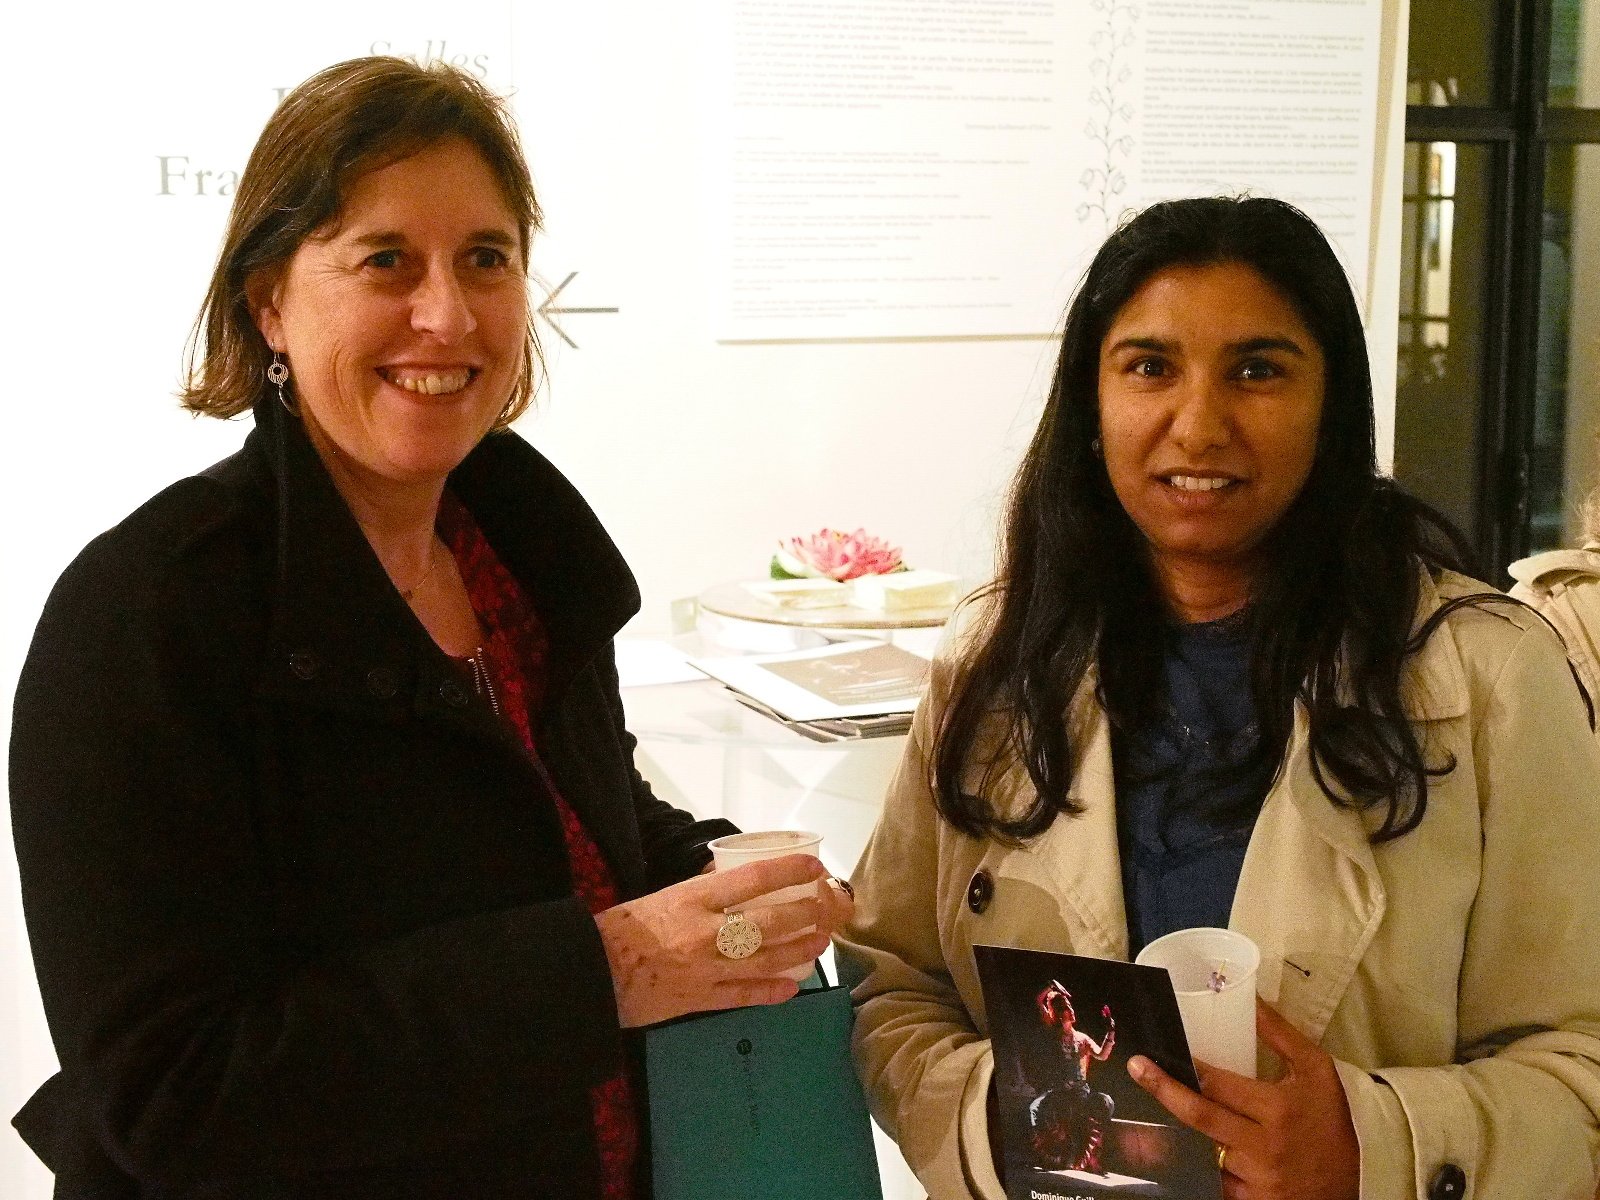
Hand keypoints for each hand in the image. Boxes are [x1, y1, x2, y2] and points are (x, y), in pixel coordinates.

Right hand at [594, 854, 835, 1027]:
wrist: (591, 973)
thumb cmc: (622, 928)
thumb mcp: (663, 895)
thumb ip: (699, 890)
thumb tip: (728, 877)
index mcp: (694, 899)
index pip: (753, 879)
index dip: (789, 872)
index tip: (814, 868)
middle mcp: (706, 932)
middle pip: (769, 923)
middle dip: (804, 915)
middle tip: (826, 909)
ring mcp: (706, 969)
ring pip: (765, 960)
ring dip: (798, 951)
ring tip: (819, 943)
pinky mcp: (700, 1001)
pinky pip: (744, 996)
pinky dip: (771, 992)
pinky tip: (792, 988)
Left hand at [1126, 998, 1358, 1199]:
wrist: (1361, 1177)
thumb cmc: (1333, 1117)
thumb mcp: (1316, 1069)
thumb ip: (1280, 1033)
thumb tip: (1250, 995)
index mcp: (1278, 1109)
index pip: (1219, 1085)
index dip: (1185, 1069)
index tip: (1154, 1053)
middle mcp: (1264, 1147)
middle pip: (1201, 1117)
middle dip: (1163, 1092)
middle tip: (1136, 1070)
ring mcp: (1257, 1181)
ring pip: (1202, 1154)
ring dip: (1175, 1134)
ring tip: (1144, 1113)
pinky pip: (1213, 1185)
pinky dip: (1194, 1169)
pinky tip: (1172, 1154)